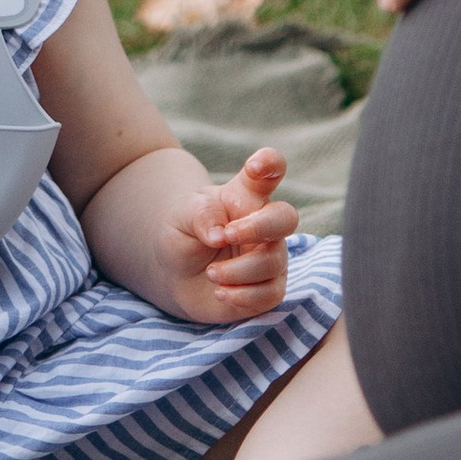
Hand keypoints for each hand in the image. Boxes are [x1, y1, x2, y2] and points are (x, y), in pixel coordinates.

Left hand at [167, 149, 300, 324]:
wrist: (175, 274)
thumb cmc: (184, 236)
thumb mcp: (181, 217)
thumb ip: (200, 215)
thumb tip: (220, 234)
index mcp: (245, 196)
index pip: (269, 171)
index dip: (269, 163)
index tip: (256, 166)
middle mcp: (264, 224)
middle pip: (285, 218)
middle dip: (259, 227)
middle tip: (227, 235)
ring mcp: (271, 257)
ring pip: (273, 262)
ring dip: (237, 270)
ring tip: (210, 274)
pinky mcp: (268, 288)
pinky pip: (270, 294)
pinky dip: (243, 296)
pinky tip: (221, 292)